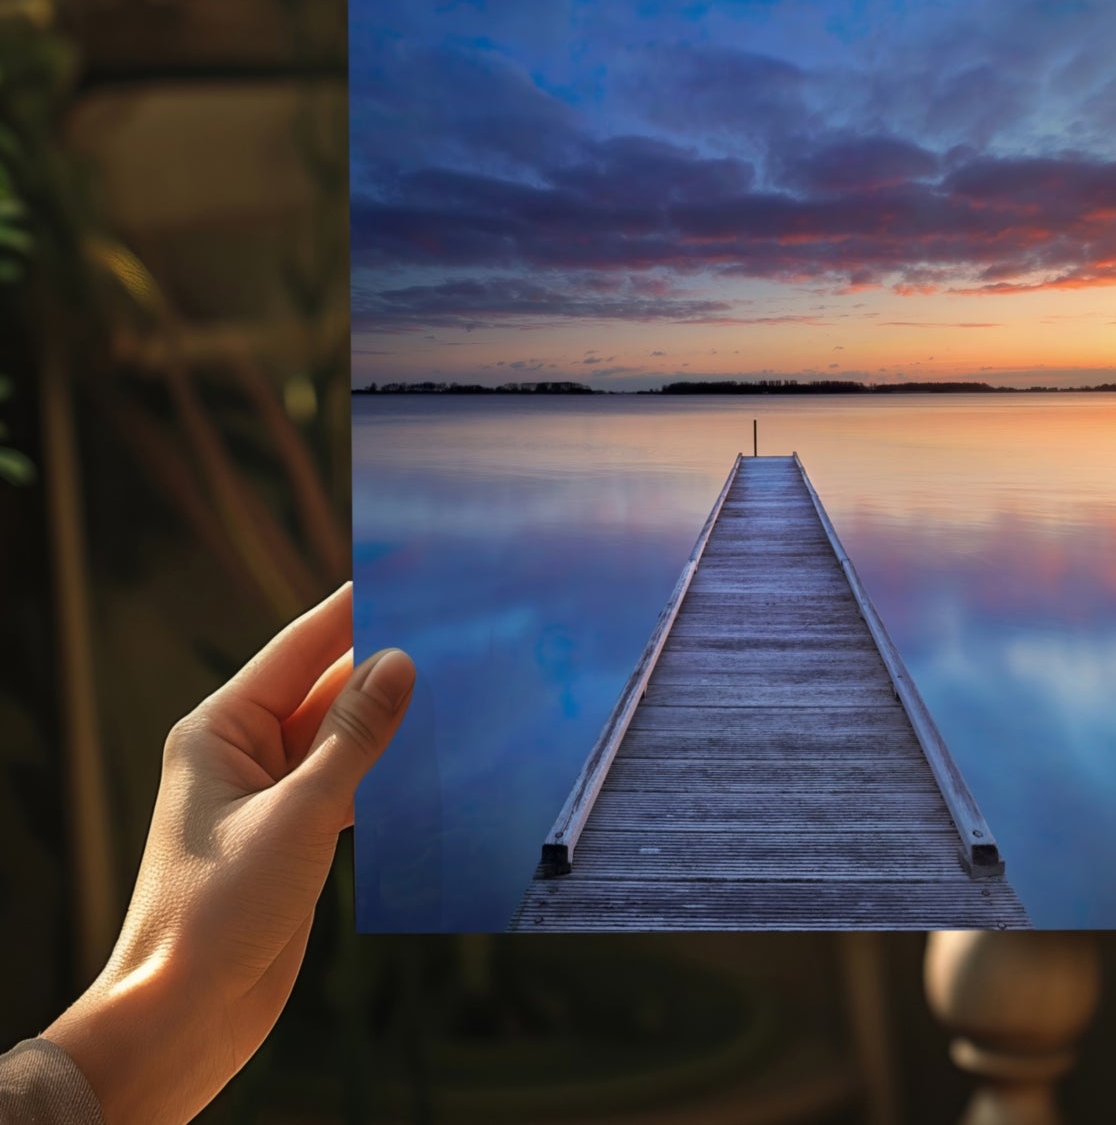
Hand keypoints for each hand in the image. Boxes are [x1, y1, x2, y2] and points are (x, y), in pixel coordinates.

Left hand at [44, 585, 413, 1124]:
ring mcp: (269, 794)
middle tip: (456, 631)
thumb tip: (401, 661)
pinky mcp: (294, 834)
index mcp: (221, 729)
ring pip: (342, 736)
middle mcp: (243, 752)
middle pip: (326, 687)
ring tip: (459, 687)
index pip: (301, 646)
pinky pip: (349, 780)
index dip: (355, 606)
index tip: (407, 570)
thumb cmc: (216, 912)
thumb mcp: (299, 814)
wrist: (183, 1017)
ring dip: (391, 720)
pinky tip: (433, 758)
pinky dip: (387, 768)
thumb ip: (355, 736)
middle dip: (385, 664)